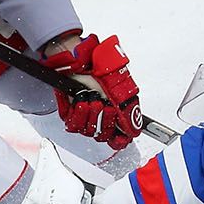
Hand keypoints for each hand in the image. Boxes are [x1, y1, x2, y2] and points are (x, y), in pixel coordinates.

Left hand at [41, 34, 142, 149]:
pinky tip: (81, 100)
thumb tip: (134, 131)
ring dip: (91, 113)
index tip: (120, 137)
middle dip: (104, 120)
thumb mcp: (122, 90)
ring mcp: (84, 117)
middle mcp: (99, 118)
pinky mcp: (69, 114)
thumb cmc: (102, 71)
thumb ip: (129, 112)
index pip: (117, 139)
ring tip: (92, 98)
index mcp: (114, 114)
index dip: (118, 140)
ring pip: (87, 130)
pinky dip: (78, 112)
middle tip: (104, 105)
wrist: (82, 62)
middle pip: (102, 136)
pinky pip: (72, 124)